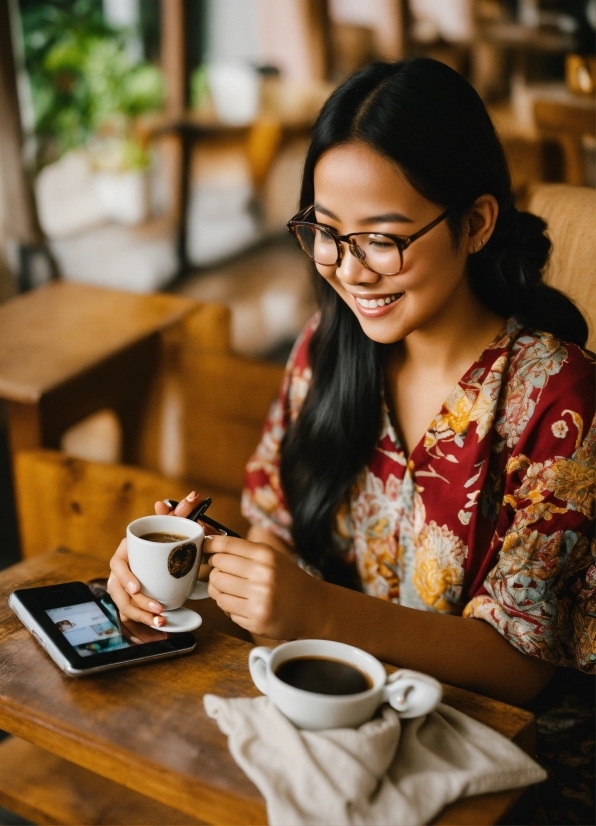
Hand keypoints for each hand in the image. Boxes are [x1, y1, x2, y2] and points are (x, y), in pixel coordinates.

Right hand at [108, 491, 205, 626]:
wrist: (165, 556)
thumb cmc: (166, 539)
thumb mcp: (173, 526)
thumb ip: (183, 511)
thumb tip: (194, 495)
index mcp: (126, 551)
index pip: (118, 564)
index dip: (125, 577)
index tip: (137, 587)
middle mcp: (121, 570)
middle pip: (120, 591)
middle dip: (138, 603)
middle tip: (158, 607)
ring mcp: (123, 586)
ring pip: (125, 605)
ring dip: (141, 615)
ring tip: (160, 619)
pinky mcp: (130, 599)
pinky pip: (131, 612)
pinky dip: (144, 619)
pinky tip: (159, 623)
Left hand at [205, 535, 321, 639]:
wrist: (313, 607)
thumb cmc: (289, 580)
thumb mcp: (272, 557)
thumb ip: (245, 551)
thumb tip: (210, 545)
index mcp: (266, 555)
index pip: (226, 545)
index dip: (210, 546)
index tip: (205, 548)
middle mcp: (262, 576)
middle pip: (217, 567)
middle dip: (215, 569)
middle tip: (223, 572)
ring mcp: (258, 600)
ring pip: (217, 589)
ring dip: (219, 589)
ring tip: (231, 589)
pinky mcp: (255, 620)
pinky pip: (225, 609)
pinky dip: (229, 605)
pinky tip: (242, 602)